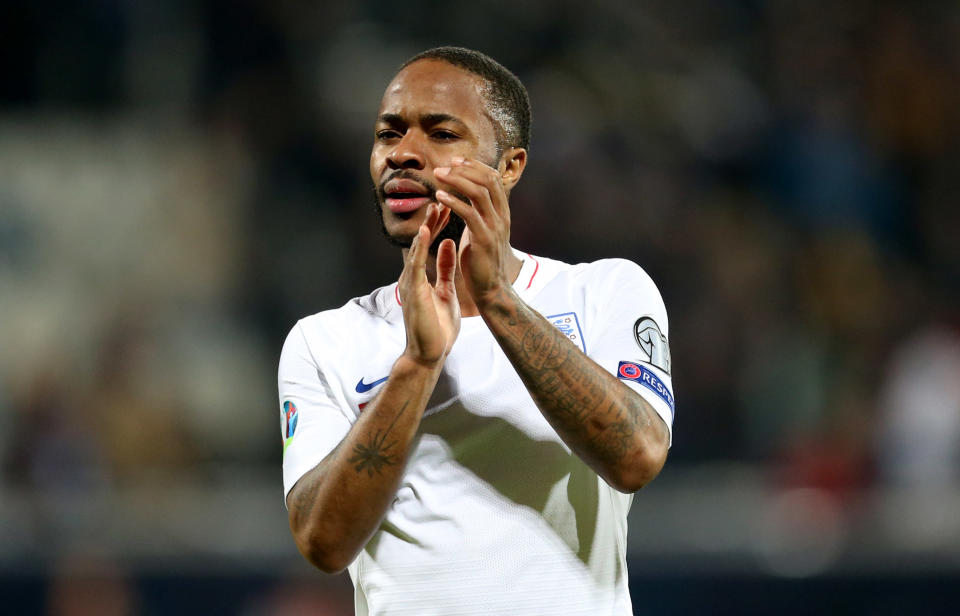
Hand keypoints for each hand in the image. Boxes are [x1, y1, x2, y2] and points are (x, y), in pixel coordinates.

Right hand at [398, 203, 459, 365]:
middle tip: (442, 197)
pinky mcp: (413, 291)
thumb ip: (446, 269)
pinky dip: (421, 247)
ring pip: (417, 248)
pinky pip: (416, 265)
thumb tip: (450, 245)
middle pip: (422, 241)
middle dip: (432, 220)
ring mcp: (411, 283)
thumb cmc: (437, 327)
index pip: (430, 244)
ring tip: (434, 207)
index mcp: (422, 276)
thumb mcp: (446, 291)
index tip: (448, 206)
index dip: (438, 224)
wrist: (429, 353)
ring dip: (426, 227)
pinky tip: (426, 231)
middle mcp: (413, 276)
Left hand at [433, 157, 511, 306]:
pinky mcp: (484, 240)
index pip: (493, 178)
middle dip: (464, 168)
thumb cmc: (482, 262)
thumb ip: (478, 214)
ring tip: (437, 176)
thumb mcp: (482, 231)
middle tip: (443, 166)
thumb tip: (466, 200)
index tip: (455, 161)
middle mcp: (501, 217)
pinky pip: (469, 213)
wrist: (491, 290)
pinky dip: (453, 201)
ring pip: (479, 192)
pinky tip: (439, 197)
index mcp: (502, 213)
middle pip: (488, 180)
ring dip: (456, 180)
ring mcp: (494, 227)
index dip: (474, 166)